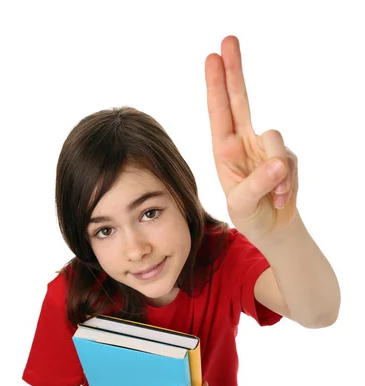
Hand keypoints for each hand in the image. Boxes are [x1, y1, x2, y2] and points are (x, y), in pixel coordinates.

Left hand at [205, 36, 298, 240]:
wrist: (275, 230)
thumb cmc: (250, 216)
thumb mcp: (243, 205)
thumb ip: (256, 184)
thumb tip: (277, 163)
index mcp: (224, 152)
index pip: (219, 113)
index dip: (216, 86)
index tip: (212, 57)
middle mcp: (244, 143)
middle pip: (241, 100)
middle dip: (234, 70)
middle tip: (228, 39)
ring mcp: (266, 148)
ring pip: (275, 138)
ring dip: (275, 171)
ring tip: (274, 197)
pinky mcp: (287, 157)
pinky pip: (290, 161)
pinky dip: (287, 184)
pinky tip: (280, 200)